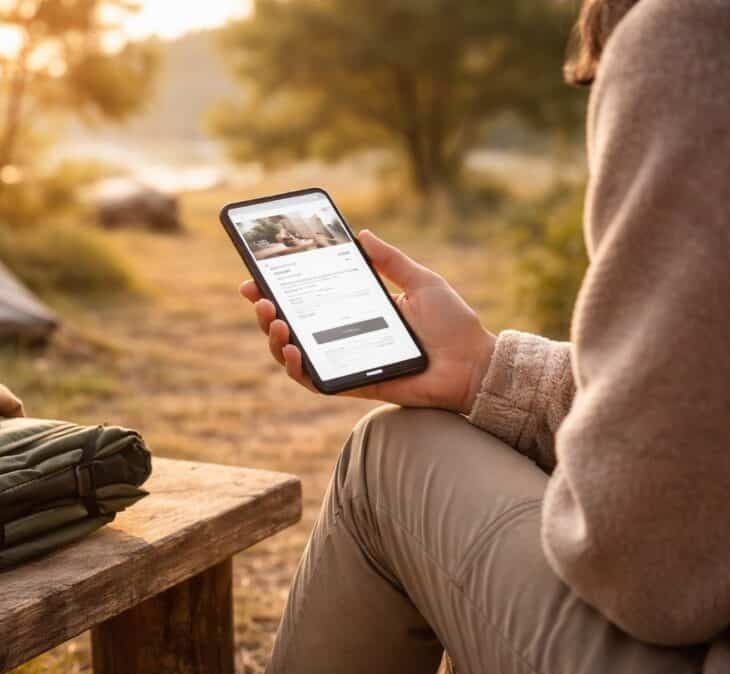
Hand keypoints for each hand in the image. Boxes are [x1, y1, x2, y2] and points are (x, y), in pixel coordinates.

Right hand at [240, 230, 495, 413]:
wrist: (475, 365)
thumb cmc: (453, 325)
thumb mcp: (421, 282)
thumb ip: (391, 261)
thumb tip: (361, 234)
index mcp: (356, 310)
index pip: (307, 300)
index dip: (277, 290)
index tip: (255, 277)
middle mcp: (343, 337)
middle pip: (291, 328)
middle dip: (267, 314)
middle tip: (262, 300)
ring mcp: (345, 361)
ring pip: (294, 356)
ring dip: (275, 340)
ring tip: (276, 323)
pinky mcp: (352, 384)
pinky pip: (314, 382)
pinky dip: (297, 369)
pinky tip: (293, 350)